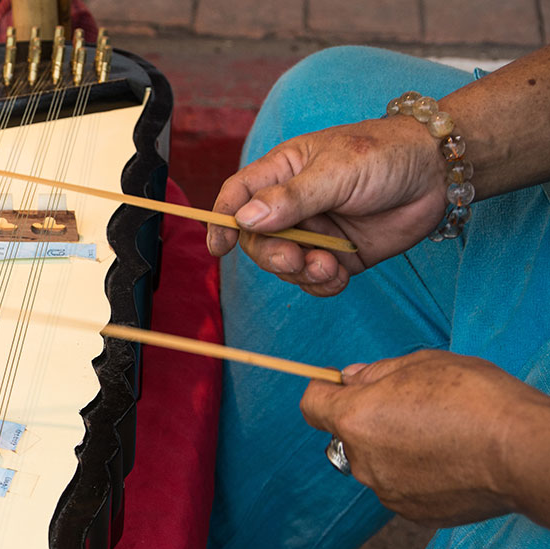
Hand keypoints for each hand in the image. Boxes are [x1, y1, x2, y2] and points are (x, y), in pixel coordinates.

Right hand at [208, 116, 447, 295]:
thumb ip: (293, 198)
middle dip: (271, 255)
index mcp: (283, 172)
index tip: (220, 247)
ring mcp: (316, 231)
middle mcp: (292, 203)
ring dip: (299, 273)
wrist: (440, 173)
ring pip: (284, 263)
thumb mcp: (337, 171)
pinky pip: (314, 279)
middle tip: (294, 259)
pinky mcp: (338, 255)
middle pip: (258, 238)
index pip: (238, 195)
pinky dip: (320, 284)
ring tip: (327, 267)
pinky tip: (338, 276)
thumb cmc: (386, 154)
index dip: (222, 220)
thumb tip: (246, 217)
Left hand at [300, 351, 549, 527]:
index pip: (312, 405)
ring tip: (438, 435)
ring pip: (375, 462)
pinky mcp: (413, 513)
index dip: (324, 390)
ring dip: (392, 448)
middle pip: (347, 435)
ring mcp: (386, 490)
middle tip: (409, 406)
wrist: (522, 451)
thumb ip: (375, 372)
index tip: (338, 385)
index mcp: (355, 418)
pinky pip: (400, 486)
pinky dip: (415, 474)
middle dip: (367, 419)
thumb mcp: (421, 363)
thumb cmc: (476, 400)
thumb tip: (351, 379)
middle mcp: (362, 460)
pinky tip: (448, 460)